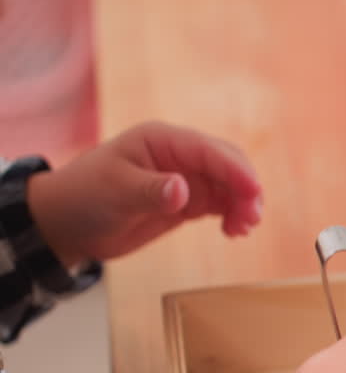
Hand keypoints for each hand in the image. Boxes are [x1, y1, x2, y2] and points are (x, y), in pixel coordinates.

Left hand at [25, 121, 262, 267]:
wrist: (66, 224)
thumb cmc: (83, 197)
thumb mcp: (116, 192)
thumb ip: (152, 191)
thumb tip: (183, 191)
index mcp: (161, 141)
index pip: (209, 150)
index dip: (235, 170)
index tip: (253, 192)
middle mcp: (178, 156)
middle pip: (227, 165)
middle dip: (245, 189)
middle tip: (252, 218)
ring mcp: (184, 178)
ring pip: (229, 186)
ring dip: (243, 205)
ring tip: (243, 229)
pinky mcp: (186, 202)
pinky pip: (221, 204)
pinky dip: (233, 215)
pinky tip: (234, 232)